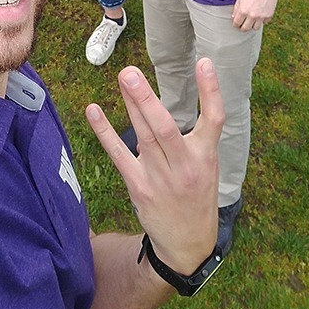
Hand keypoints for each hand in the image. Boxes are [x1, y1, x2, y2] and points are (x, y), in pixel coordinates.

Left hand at [86, 59, 223, 275]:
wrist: (188, 246)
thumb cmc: (195, 195)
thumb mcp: (206, 166)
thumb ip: (190, 137)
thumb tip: (159, 103)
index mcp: (206, 157)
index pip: (214, 120)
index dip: (211, 91)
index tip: (204, 62)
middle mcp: (185, 166)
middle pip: (165, 127)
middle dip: (147, 99)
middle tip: (130, 72)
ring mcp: (160, 177)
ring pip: (143, 135)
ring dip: (131, 105)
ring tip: (123, 77)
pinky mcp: (139, 186)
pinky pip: (118, 155)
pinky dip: (104, 131)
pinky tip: (94, 110)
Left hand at [232, 0, 276, 29]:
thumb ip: (236, 8)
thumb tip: (234, 17)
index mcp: (243, 11)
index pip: (237, 23)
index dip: (236, 24)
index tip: (237, 23)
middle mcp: (252, 16)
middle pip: (246, 28)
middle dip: (243, 27)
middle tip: (244, 24)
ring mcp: (261, 17)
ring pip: (256, 28)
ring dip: (253, 25)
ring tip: (252, 20)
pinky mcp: (269, 15)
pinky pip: (265, 22)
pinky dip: (263, 20)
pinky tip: (261, 14)